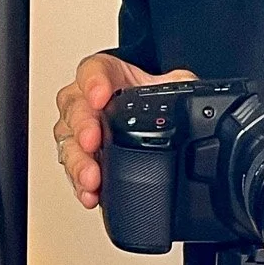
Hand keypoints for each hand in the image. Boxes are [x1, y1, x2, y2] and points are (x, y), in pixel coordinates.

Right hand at [54, 53, 195, 208]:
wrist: (149, 122)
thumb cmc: (149, 100)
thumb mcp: (170, 86)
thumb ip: (180, 85)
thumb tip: (194, 93)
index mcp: (106, 76)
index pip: (93, 70)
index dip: (93, 82)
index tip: (99, 97)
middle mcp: (86, 102)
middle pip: (74, 109)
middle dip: (82, 127)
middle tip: (92, 140)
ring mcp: (80, 132)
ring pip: (69, 143)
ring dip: (79, 162)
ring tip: (92, 176)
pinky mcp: (82, 160)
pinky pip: (75, 172)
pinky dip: (82, 185)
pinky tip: (91, 194)